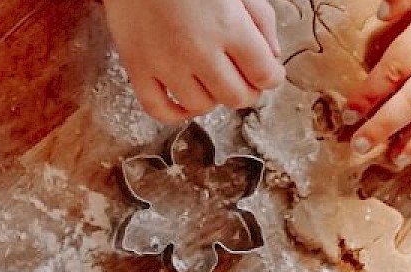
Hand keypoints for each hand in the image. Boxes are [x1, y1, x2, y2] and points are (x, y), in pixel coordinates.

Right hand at [103, 0, 284, 121]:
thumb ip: (261, 19)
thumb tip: (272, 55)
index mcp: (229, 27)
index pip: (264, 75)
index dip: (272, 77)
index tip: (268, 72)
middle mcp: (199, 51)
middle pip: (236, 97)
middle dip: (247, 91)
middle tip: (243, 79)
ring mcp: (165, 63)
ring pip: (201, 106)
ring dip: (213, 99)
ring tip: (211, 81)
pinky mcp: (138, 67)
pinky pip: (157, 108)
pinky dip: (174, 113)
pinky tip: (184, 102)